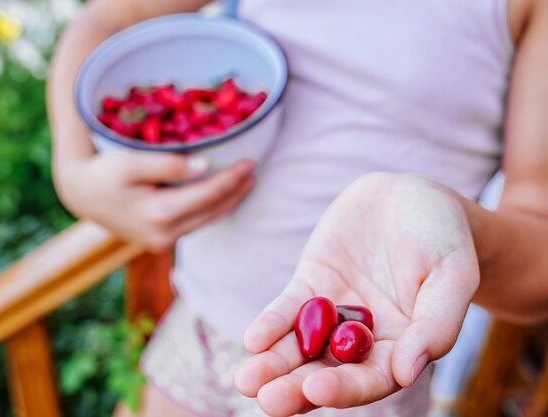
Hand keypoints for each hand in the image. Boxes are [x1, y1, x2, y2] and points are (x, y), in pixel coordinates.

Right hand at [55, 149, 255, 252]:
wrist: (81, 194)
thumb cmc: (104, 172)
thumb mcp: (132, 162)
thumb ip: (169, 165)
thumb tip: (206, 167)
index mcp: (159, 214)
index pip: (209, 194)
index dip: (233, 177)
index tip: (251, 161)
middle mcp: (164, 235)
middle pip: (213, 211)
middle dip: (236, 191)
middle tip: (254, 171)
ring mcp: (162, 242)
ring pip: (206, 221)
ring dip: (228, 202)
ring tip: (245, 183)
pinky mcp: (160, 242)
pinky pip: (194, 224)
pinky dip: (211, 209)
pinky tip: (221, 196)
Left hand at [235, 173, 479, 415]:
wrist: (411, 195)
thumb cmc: (443, 236)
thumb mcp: (452, 274)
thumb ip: (436, 324)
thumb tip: (406, 372)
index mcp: (402, 346)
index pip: (371, 379)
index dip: (345, 388)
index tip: (316, 390)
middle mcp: (363, 338)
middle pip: (327, 371)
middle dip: (296, 388)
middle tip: (269, 401)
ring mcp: (334, 312)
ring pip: (300, 347)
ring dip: (274, 364)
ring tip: (246, 381)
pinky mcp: (311, 285)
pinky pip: (288, 310)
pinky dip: (271, 325)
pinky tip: (254, 340)